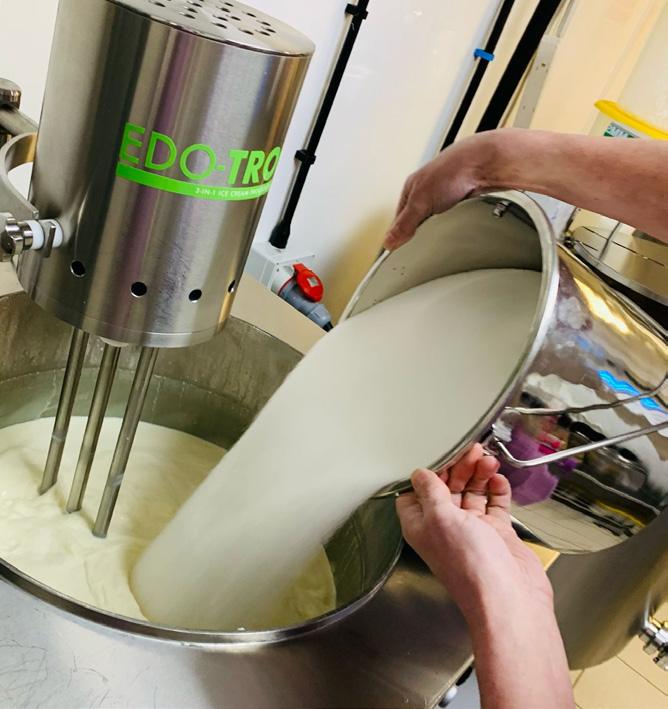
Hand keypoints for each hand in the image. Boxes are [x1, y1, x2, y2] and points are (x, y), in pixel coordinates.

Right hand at [383, 133, 495, 250]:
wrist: (485, 165)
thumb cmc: (453, 171)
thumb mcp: (420, 202)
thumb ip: (404, 224)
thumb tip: (389, 241)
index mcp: (411, 189)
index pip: (398, 221)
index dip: (399, 237)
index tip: (400, 251)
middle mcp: (427, 193)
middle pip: (416, 224)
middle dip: (420, 234)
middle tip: (422, 243)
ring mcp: (444, 199)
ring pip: (435, 224)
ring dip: (439, 230)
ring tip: (441, 232)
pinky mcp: (461, 204)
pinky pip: (451, 223)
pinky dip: (453, 227)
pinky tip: (455, 227)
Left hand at [396, 443, 552, 619]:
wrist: (510, 599)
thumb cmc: (471, 568)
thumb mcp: (441, 518)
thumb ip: (430, 492)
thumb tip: (419, 474)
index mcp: (422, 526)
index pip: (416, 491)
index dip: (427, 472)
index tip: (438, 452)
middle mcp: (445, 527)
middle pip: (447, 487)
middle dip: (458, 466)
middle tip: (470, 449)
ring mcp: (472, 530)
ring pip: (472, 492)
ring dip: (478, 473)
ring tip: (487, 458)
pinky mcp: (496, 533)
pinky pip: (494, 504)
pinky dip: (496, 489)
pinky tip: (498, 478)